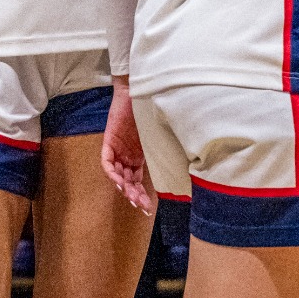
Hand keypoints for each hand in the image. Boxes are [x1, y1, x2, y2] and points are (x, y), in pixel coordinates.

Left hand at [100, 84, 155, 215]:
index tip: (149, 208)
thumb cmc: (155, 110)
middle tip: (142, 206)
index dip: (141, 195)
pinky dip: (111, 172)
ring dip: (124, 187)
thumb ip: (168, 151)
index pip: (137, 180)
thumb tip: (192, 166)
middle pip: (127, 180)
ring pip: (116, 174)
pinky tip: (119, 181)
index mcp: (138, 156)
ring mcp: (117, 148)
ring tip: (133, 197)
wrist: (142, 89)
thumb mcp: (162, 136)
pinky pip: (106, 161)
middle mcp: (127, 155)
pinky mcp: (109, 140)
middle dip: (133, 195)